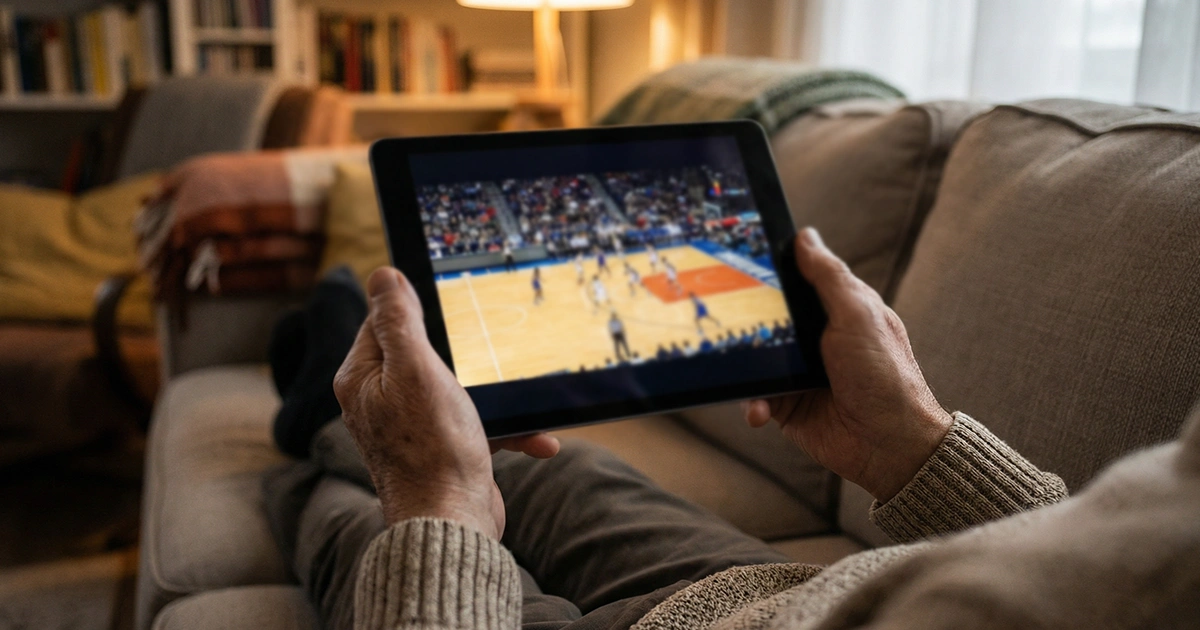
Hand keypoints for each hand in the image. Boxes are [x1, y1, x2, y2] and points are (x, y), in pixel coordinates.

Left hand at [334, 268, 558, 538]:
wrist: (453, 521)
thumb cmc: (432, 446)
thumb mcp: (416, 367)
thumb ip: (398, 319)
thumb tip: (382, 274)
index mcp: (364, 378)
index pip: (382, 322)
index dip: (416, 311)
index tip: (452, 309)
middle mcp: (381, 402)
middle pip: (423, 354)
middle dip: (466, 355)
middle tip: (490, 353)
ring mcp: (412, 429)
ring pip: (457, 391)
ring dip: (496, 398)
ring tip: (522, 403)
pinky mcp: (442, 452)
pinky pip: (476, 426)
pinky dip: (507, 430)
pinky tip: (538, 439)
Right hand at [743, 228, 952, 501]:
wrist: (889, 444)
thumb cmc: (885, 375)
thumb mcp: (859, 314)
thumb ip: (829, 276)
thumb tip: (805, 237)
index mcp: (837, 310)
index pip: (798, 280)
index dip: (772, 271)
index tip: (739, 258)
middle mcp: (815, 339)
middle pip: (768, 318)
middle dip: (746, 319)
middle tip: (722, 316)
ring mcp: (799, 372)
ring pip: (755, 357)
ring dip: (745, 367)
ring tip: (742, 372)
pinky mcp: (787, 405)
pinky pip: (755, 396)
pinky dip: (753, 402)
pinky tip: (761, 410)